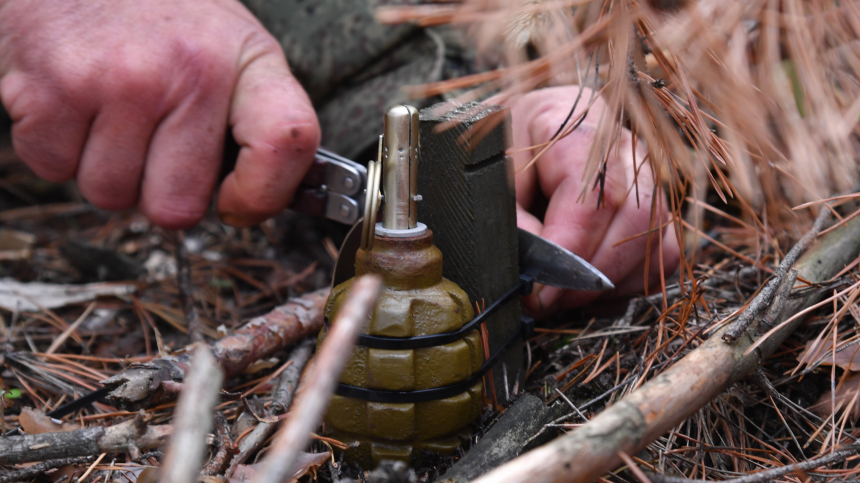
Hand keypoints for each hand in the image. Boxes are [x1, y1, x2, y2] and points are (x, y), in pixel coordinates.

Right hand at [0, 0, 319, 227]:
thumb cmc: (163, 16)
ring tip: (111, 113)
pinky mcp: (50, 89)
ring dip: (106, 169)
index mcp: (247, 60)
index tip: (237, 203)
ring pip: (110, 194)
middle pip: (177, 207)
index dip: (263, 195)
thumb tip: (252, 203)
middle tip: (153, 143)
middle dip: (160, 191)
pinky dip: (58, 149)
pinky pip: (54, 170)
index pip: (285, 144)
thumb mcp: (233, 49)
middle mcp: (189, 70)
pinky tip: (74, 104)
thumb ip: (255, 122)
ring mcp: (118, 81)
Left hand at [509, 86, 680, 313]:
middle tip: (548, 299)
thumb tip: (536, 274)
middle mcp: (621, 145)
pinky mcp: (653, 204)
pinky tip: (589, 286)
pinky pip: (662, 253)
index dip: (569, 251)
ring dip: (610, 281)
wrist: (507, 140)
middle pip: (635, 216)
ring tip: (564, 295)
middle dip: (591, 272)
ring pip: (656, 238)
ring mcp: (645, 174)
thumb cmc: (494, 156)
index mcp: (575, 125)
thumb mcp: (486, 180)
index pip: (593, 194)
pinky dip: (629, 281)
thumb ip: (511, 223)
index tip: (539, 288)